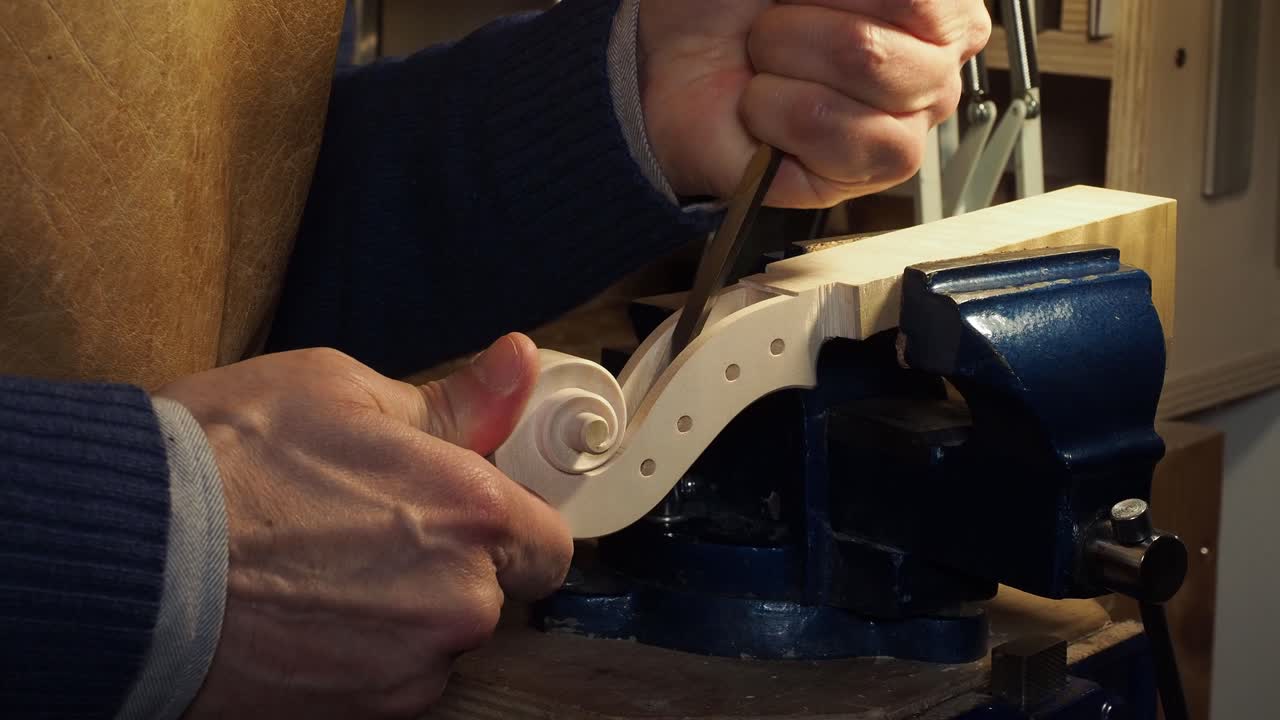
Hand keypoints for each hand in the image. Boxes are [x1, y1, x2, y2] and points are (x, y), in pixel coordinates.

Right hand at [158, 334, 571, 717]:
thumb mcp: (344, 391)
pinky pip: (390, 680)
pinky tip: (307, 612)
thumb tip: (518, 362)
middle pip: (493, 595)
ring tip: (324, 570)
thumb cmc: (228, 457)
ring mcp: (408, 669)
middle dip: (452, 567)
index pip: (551, 543)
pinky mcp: (358, 714)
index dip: (514, 527)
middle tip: (376, 531)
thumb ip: (456, 399)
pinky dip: (362, 654)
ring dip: (404, 613)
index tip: (474, 514)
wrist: (125, 552)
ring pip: (436, 640)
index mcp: (472, 514)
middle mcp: (458, 602)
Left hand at [639, 0, 990, 207]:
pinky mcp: (856, 179)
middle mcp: (935, 74)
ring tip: (768, 70)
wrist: (673, 59)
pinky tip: (766, 112)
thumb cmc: (735, 6)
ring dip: (782, 60)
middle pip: (878, 44)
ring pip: (859, 74)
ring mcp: (903, 132)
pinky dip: (771, 109)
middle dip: (797, 25)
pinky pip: (826, 130)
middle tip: (774, 31)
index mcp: (939, 14)